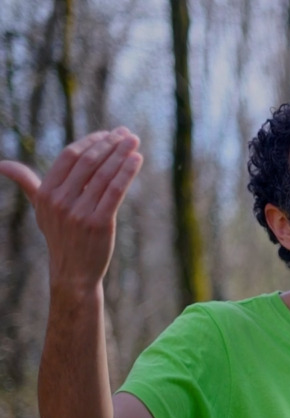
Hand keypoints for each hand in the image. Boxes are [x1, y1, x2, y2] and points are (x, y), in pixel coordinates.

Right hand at [0, 127, 142, 292]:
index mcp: (46, 193)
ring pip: (103, 175)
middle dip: (109, 144)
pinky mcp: (99, 223)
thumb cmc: (60, 236)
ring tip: (135, 141)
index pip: (69, 157)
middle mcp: (60, 201)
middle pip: (88, 162)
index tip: (109, 134)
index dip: (90, 142)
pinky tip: (137, 160)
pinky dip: (127, 173)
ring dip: (121, 154)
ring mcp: (79, 213)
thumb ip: (27, 183)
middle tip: (128, 133)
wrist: (73, 272)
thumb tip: (2, 165)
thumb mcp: (40, 209)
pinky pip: (114, 191)